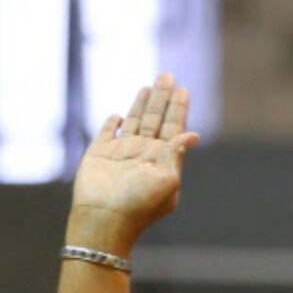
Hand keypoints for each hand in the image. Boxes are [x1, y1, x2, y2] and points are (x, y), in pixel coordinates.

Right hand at [67, 74, 199, 254]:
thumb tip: (193, 134)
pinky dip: (114, 122)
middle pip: (156, 119)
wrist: (104, 217)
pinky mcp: (99, 153)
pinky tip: (120, 114)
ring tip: (151, 85)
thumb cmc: (139, 204)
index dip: (178, 109)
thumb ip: (176, 155)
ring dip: (143, 103)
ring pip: (135, 120)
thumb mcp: (166, 181)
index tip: (183, 90)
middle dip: (163, 98)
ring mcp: (122, 152)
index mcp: (163, 160)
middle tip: (168, 75)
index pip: (174, 128)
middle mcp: (144, 154)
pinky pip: (107, 131)